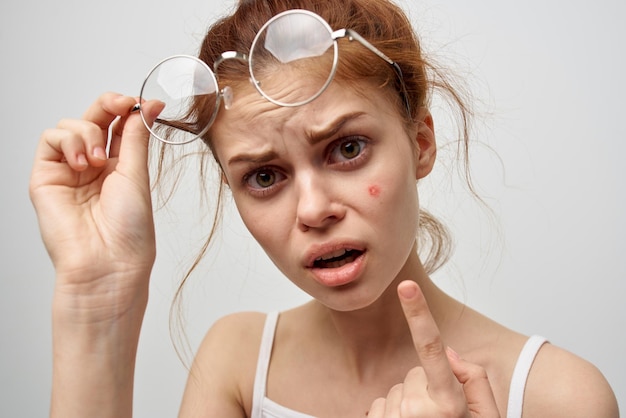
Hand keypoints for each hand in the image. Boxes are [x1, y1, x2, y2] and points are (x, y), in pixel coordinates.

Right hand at [30, 93, 163, 313]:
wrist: (108, 261)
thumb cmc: (129, 229)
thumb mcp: (137, 174)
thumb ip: (136, 136)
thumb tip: (150, 104)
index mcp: (120, 166)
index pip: (118, 125)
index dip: (126, 108)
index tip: (140, 102)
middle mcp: (93, 166)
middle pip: (94, 119)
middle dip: (107, 105)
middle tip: (121, 103)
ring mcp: (68, 171)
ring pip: (70, 125)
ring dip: (87, 132)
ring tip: (99, 160)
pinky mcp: (46, 177)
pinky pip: (50, 140)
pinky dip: (67, 142)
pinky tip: (83, 164)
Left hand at [368, 281, 499, 417]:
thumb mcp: (488, 416)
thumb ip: (476, 380)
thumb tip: (449, 355)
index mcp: (450, 404)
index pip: (431, 347)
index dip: (418, 313)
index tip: (407, 286)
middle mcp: (419, 411)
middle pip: (413, 373)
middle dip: (425, 389)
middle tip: (439, 416)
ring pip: (395, 391)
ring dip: (408, 406)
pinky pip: (378, 406)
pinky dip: (390, 416)